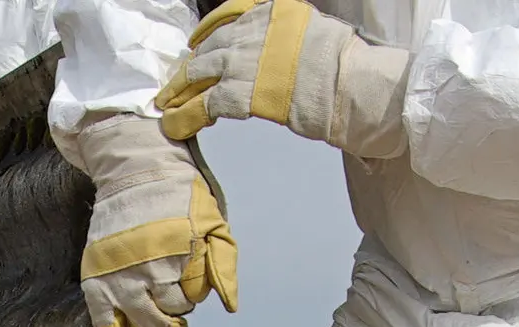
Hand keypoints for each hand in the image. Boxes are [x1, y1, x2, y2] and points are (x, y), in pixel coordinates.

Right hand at [62, 115, 238, 326]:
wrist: (132, 172)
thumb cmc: (178, 197)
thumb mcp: (213, 222)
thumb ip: (224, 264)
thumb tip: (229, 306)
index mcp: (183, 250)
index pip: (196, 294)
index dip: (195, 286)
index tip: (189, 269)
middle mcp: (151, 266)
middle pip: (173, 312)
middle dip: (178, 303)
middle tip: (170, 282)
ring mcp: (122, 276)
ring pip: (147, 323)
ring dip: (157, 320)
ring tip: (157, 303)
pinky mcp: (97, 281)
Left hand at [155, 0, 410, 159]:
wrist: (352, 86)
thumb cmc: (344, 68)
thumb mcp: (314, 33)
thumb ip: (287, 37)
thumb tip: (275, 50)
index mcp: (273, 11)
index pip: (228, 14)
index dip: (207, 30)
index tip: (194, 42)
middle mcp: (254, 29)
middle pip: (210, 45)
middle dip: (190, 66)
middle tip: (174, 82)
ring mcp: (246, 58)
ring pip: (200, 71)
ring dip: (180, 90)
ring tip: (165, 104)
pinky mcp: (243, 91)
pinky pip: (204, 103)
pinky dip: (186, 114)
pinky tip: (175, 124)